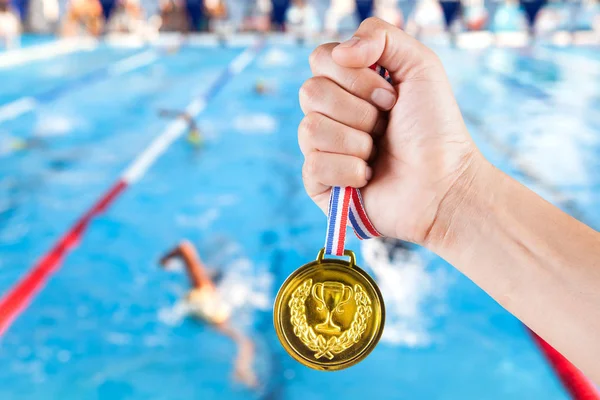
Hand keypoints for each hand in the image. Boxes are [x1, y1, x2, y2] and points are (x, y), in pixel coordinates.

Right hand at [299, 17, 480, 244]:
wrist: (444, 184)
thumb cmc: (435, 129)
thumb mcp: (421, 66)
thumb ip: (381, 36)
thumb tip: (339, 52)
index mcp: (348, 85)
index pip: (321, 59)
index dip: (355, 76)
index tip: (391, 96)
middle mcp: (331, 113)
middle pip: (310, 92)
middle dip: (359, 111)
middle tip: (387, 125)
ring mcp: (322, 149)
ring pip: (309, 129)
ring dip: (356, 142)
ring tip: (378, 154)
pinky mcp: (319, 184)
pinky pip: (313, 166)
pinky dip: (348, 171)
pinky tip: (367, 177)